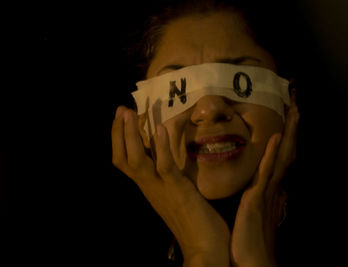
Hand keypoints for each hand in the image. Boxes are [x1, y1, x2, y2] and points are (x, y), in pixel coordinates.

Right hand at [111, 106, 229, 266]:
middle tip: (120, 109)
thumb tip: (170, 161)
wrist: (204, 248)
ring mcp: (161, 189)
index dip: (121, 141)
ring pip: (136, 160)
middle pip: (123, 159)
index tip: (122, 119)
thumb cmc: (195, 223)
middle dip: (119, 133)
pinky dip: (161, 147)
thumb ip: (171, 180)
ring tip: (128, 112)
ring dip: (130, 135)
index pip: (126, 162)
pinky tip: (159, 128)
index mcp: (150, 188)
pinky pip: (164, 165)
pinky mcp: (177, 190)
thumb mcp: (178, 195)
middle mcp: (149, 188)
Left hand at [231, 90, 298, 266]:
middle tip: (295, 103)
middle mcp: (272, 186)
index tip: (287, 115)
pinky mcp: (258, 198)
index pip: (279, 156)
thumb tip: (257, 185)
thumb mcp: (252, 211)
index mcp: (268, 188)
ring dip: (288, 132)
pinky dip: (272, 154)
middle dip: (292, 127)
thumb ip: (256, 196)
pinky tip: (277, 136)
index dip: (286, 135)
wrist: (252, 261)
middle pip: (285, 151)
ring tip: (294, 110)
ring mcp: (267, 191)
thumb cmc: (248, 239)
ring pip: (281, 156)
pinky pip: (266, 172)